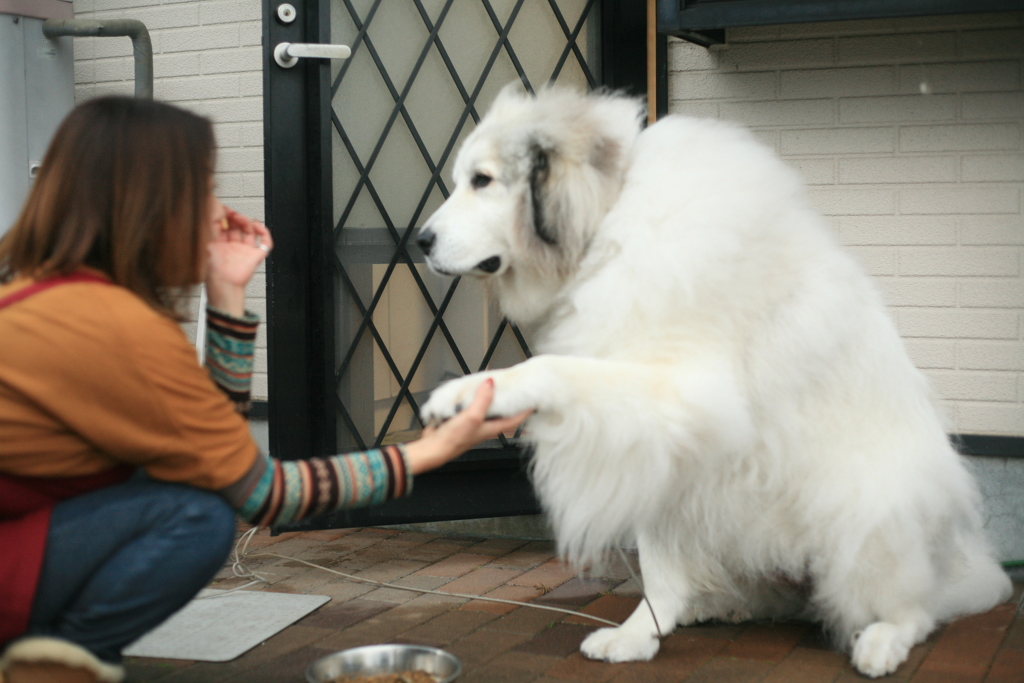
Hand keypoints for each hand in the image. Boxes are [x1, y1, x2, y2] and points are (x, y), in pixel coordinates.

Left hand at [205, 209, 272, 316]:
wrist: (223, 284)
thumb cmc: (212, 270)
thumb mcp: (205, 244)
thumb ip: (208, 230)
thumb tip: (211, 215)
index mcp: (219, 245)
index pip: (224, 226)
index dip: (224, 216)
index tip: (222, 209)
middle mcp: (233, 247)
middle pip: (237, 226)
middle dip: (235, 217)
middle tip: (232, 213)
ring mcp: (245, 251)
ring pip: (250, 231)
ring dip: (247, 222)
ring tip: (242, 218)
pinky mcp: (256, 256)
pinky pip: (265, 243)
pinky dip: (264, 233)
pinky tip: (257, 226)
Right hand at [403, 379, 531, 474]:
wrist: (433, 447)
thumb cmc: (454, 439)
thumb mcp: (472, 416)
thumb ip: (482, 400)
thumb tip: (491, 383)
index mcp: (493, 427)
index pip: (516, 418)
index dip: (526, 410)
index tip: (535, 400)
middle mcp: (486, 425)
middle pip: (502, 412)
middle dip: (509, 401)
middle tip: (515, 387)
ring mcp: (474, 423)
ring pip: (487, 408)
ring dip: (490, 398)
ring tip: (494, 385)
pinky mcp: (462, 420)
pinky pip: (472, 407)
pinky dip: (474, 398)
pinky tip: (471, 391)